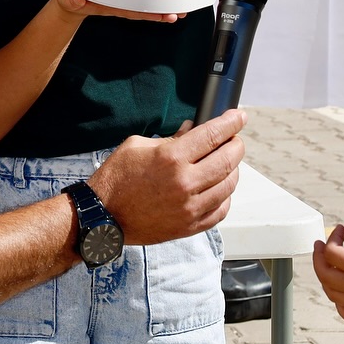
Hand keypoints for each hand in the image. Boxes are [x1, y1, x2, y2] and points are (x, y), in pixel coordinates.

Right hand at [53, 0, 181, 22]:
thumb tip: (77, 0)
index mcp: (110, 4)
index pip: (133, 10)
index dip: (149, 13)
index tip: (165, 14)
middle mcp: (120, 2)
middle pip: (145, 8)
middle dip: (163, 10)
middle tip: (182, 11)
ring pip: (147, 2)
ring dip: (164, 4)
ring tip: (182, 7)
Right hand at [88, 110, 244, 246]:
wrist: (104, 216)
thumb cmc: (117, 178)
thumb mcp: (137, 146)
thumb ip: (169, 137)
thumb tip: (192, 130)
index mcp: (171, 158)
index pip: (213, 135)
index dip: (231, 123)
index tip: (239, 117)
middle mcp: (185, 182)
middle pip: (228, 159)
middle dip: (236, 144)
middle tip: (234, 139)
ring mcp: (190, 207)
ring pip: (229, 185)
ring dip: (233, 170)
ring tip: (226, 163)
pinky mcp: (190, 226)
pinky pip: (221, 210)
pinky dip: (225, 196)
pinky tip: (219, 188)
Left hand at [312, 222, 343, 322]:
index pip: (333, 254)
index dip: (332, 238)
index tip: (341, 230)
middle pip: (326, 275)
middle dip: (320, 257)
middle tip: (323, 244)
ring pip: (333, 295)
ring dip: (326, 277)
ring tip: (330, 263)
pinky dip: (338, 300)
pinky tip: (341, 288)